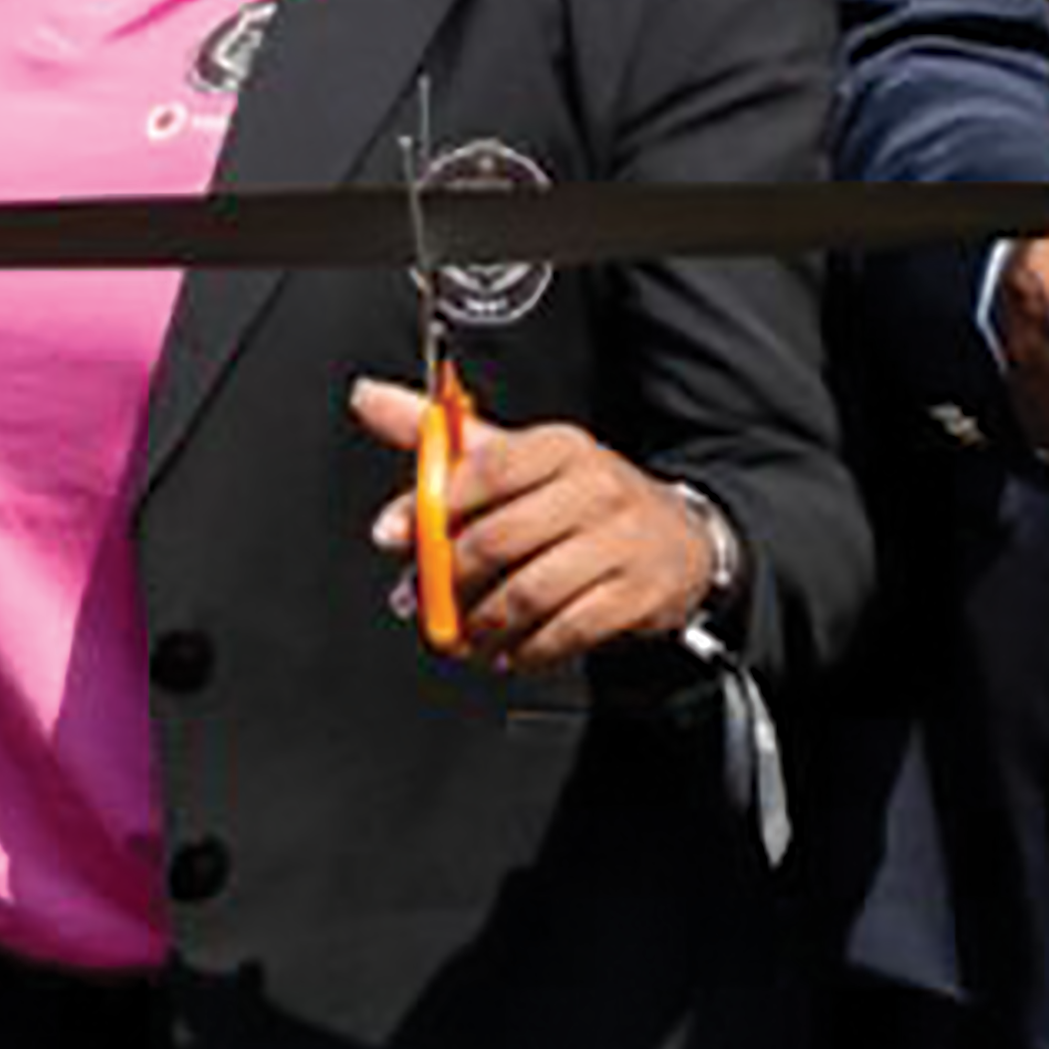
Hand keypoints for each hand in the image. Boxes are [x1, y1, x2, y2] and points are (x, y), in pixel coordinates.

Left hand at [347, 377, 716, 672]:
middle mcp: (595, 488)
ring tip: (468, 632)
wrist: (678, 540)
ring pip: (530, 591)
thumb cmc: (584, 499)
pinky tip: (513, 649)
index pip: (487, 469)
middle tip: (429, 599)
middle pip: (499, 538)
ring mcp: (621, 542)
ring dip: (484, 623)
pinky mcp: (637, 594)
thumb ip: (444, 438)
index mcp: (561, 448)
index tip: (394, 535)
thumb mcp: (519, 457)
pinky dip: (528, 648)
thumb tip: (370, 399)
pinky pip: (567, 630)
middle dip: (450, 579)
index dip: (430, 505)